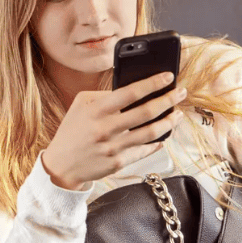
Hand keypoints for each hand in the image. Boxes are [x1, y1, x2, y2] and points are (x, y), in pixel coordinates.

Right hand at [41, 73, 185, 189]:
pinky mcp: (118, 163)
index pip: (130, 92)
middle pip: (146, 112)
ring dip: (169, 122)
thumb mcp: (80, 106)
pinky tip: (164, 135)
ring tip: (178, 114)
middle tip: (180, 92)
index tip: (168, 76)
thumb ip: (104, 96)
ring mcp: (113, 147)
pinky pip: (144, 150)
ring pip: (151, 133)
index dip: (152, 83)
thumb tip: (134, 91)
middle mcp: (105, 128)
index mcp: (95, 110)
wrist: (61, 165)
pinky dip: (158, 142)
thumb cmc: (72, 131)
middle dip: (168, 100)